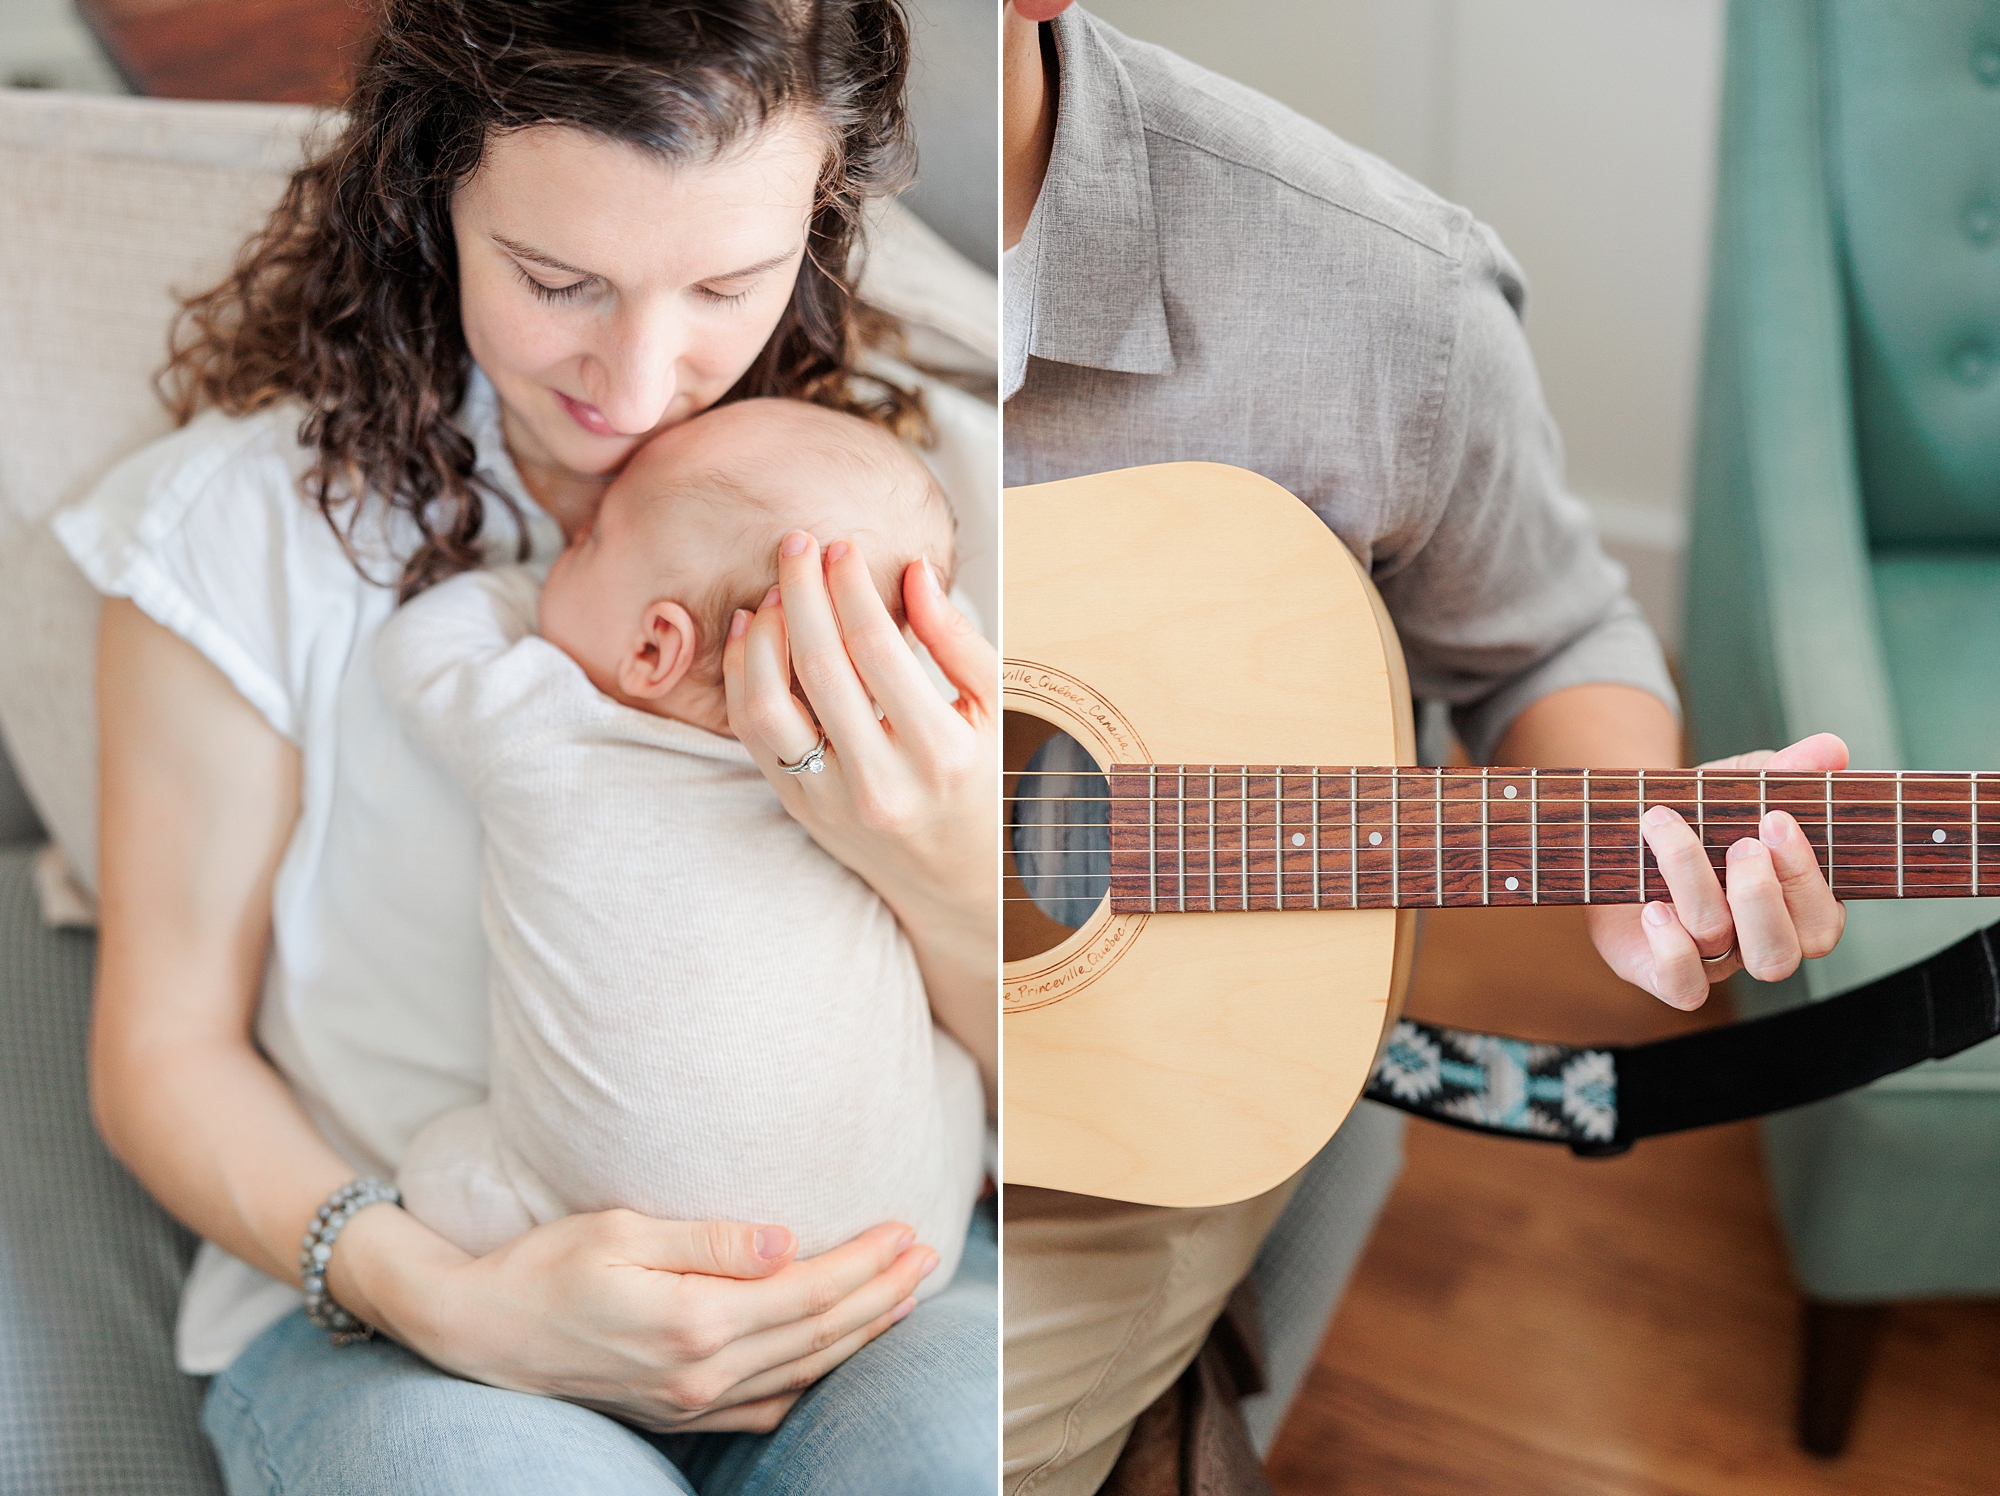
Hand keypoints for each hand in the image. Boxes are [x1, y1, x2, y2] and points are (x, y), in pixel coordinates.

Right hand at [341, 1207, 937, 1434]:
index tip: (905, 1230)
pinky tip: (833, 1355)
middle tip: (926, 1256)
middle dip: (880, 1294)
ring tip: (900, 1298)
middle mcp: (701, 1372)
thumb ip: (711, 1240)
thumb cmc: (545, 1265)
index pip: (807, 1291)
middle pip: (817, 1334)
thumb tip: (788, 1240)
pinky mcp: (677, 1414)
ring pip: (800, 1372)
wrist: (478, 1331)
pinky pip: (765, 1407)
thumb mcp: (624, 1229)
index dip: (864, 1262)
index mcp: (694, 1320)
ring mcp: (690, 1402)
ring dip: (858, 1335)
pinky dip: (811, 1379)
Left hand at [722, 531, 998, 1086]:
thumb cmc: (984, 780)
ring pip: (769, 707)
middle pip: (819, 668)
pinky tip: (752, 631)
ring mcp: (832, 803)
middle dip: (801, 593)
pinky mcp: (799, 808)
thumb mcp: (996, 713)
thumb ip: (958, 642)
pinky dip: (742, 676)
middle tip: (797, 542)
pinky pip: (753, 735)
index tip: (843, 547)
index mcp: (941, 754)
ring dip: (762, 636)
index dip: (852, 589)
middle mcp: (881, 784)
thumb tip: (912, 573)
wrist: (958, 883)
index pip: (877, 651)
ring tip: (772, 589)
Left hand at [1584, 732, 1849, 1009]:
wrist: (1621, 830)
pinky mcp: (1658, 970)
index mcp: (1790, 906)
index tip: (1775, 818)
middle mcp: (1754, 941)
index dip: (1806, 877)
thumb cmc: (1696, 813)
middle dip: (1761, 895)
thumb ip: (1783, 770)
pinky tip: (1653, 906)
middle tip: (1739, 843)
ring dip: (1694, 883)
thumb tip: (1831, 749)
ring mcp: (1710, 960)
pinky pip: (1682, 988)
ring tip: (1665, 827)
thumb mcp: (1737, 784)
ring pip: (1722, 947)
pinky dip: (1671, 950)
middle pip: (1781, 953)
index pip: (1821, 918)